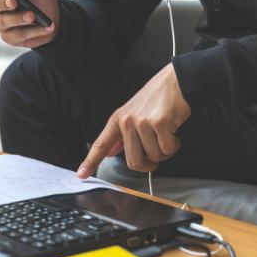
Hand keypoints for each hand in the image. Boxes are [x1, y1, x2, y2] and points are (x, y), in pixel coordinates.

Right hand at [0, 0, 59, 47]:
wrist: (55, 18)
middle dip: (2, 3)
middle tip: (14, 0)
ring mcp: (1, 23)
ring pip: (4, 22)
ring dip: (19, 18)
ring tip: (32, 15)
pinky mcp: (10, 38)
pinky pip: (18, 35)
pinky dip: (32, 31)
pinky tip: (45, 26)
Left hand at [77, 64, 191, 178]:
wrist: (175, 82)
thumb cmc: (155, 99)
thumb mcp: (132, 113)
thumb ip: (120, 135)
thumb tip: (110, 152)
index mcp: (117, 120)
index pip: (101, 144)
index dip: (90, 161)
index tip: (81, 175)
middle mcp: (126, 122)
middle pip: (134, 162)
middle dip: (148, 164)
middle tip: (155, 155)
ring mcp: (142, 122)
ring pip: (154, 157)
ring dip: (164, 151)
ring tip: (165, 134)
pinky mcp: (159, 124)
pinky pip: (167, 150)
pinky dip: (174, 145)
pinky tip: (173, 131)